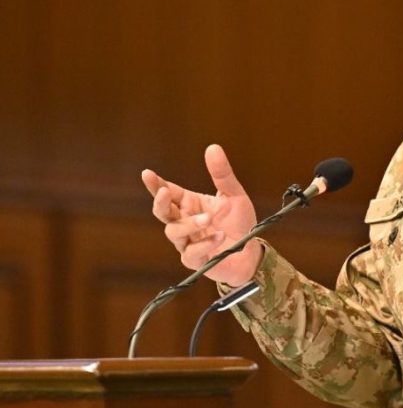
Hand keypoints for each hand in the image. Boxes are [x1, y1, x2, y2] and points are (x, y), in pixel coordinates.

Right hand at [141, 144, 260, 286]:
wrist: (251, 252)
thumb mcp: (235, 195)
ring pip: (174, 232)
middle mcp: (185, 221)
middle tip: (165, 193)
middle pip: (162, 212)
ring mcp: (187, 241)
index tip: (147, 174)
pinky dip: (204, 244)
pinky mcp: (196, 260)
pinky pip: (191, 253)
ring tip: (208, 218)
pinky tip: (218, 236)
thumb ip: (222, 174)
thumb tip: (212, 147)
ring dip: (189, 223)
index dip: (156, 184)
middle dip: (160, 202)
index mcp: (190, 203)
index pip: (167, 192)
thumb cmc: (240, 223)